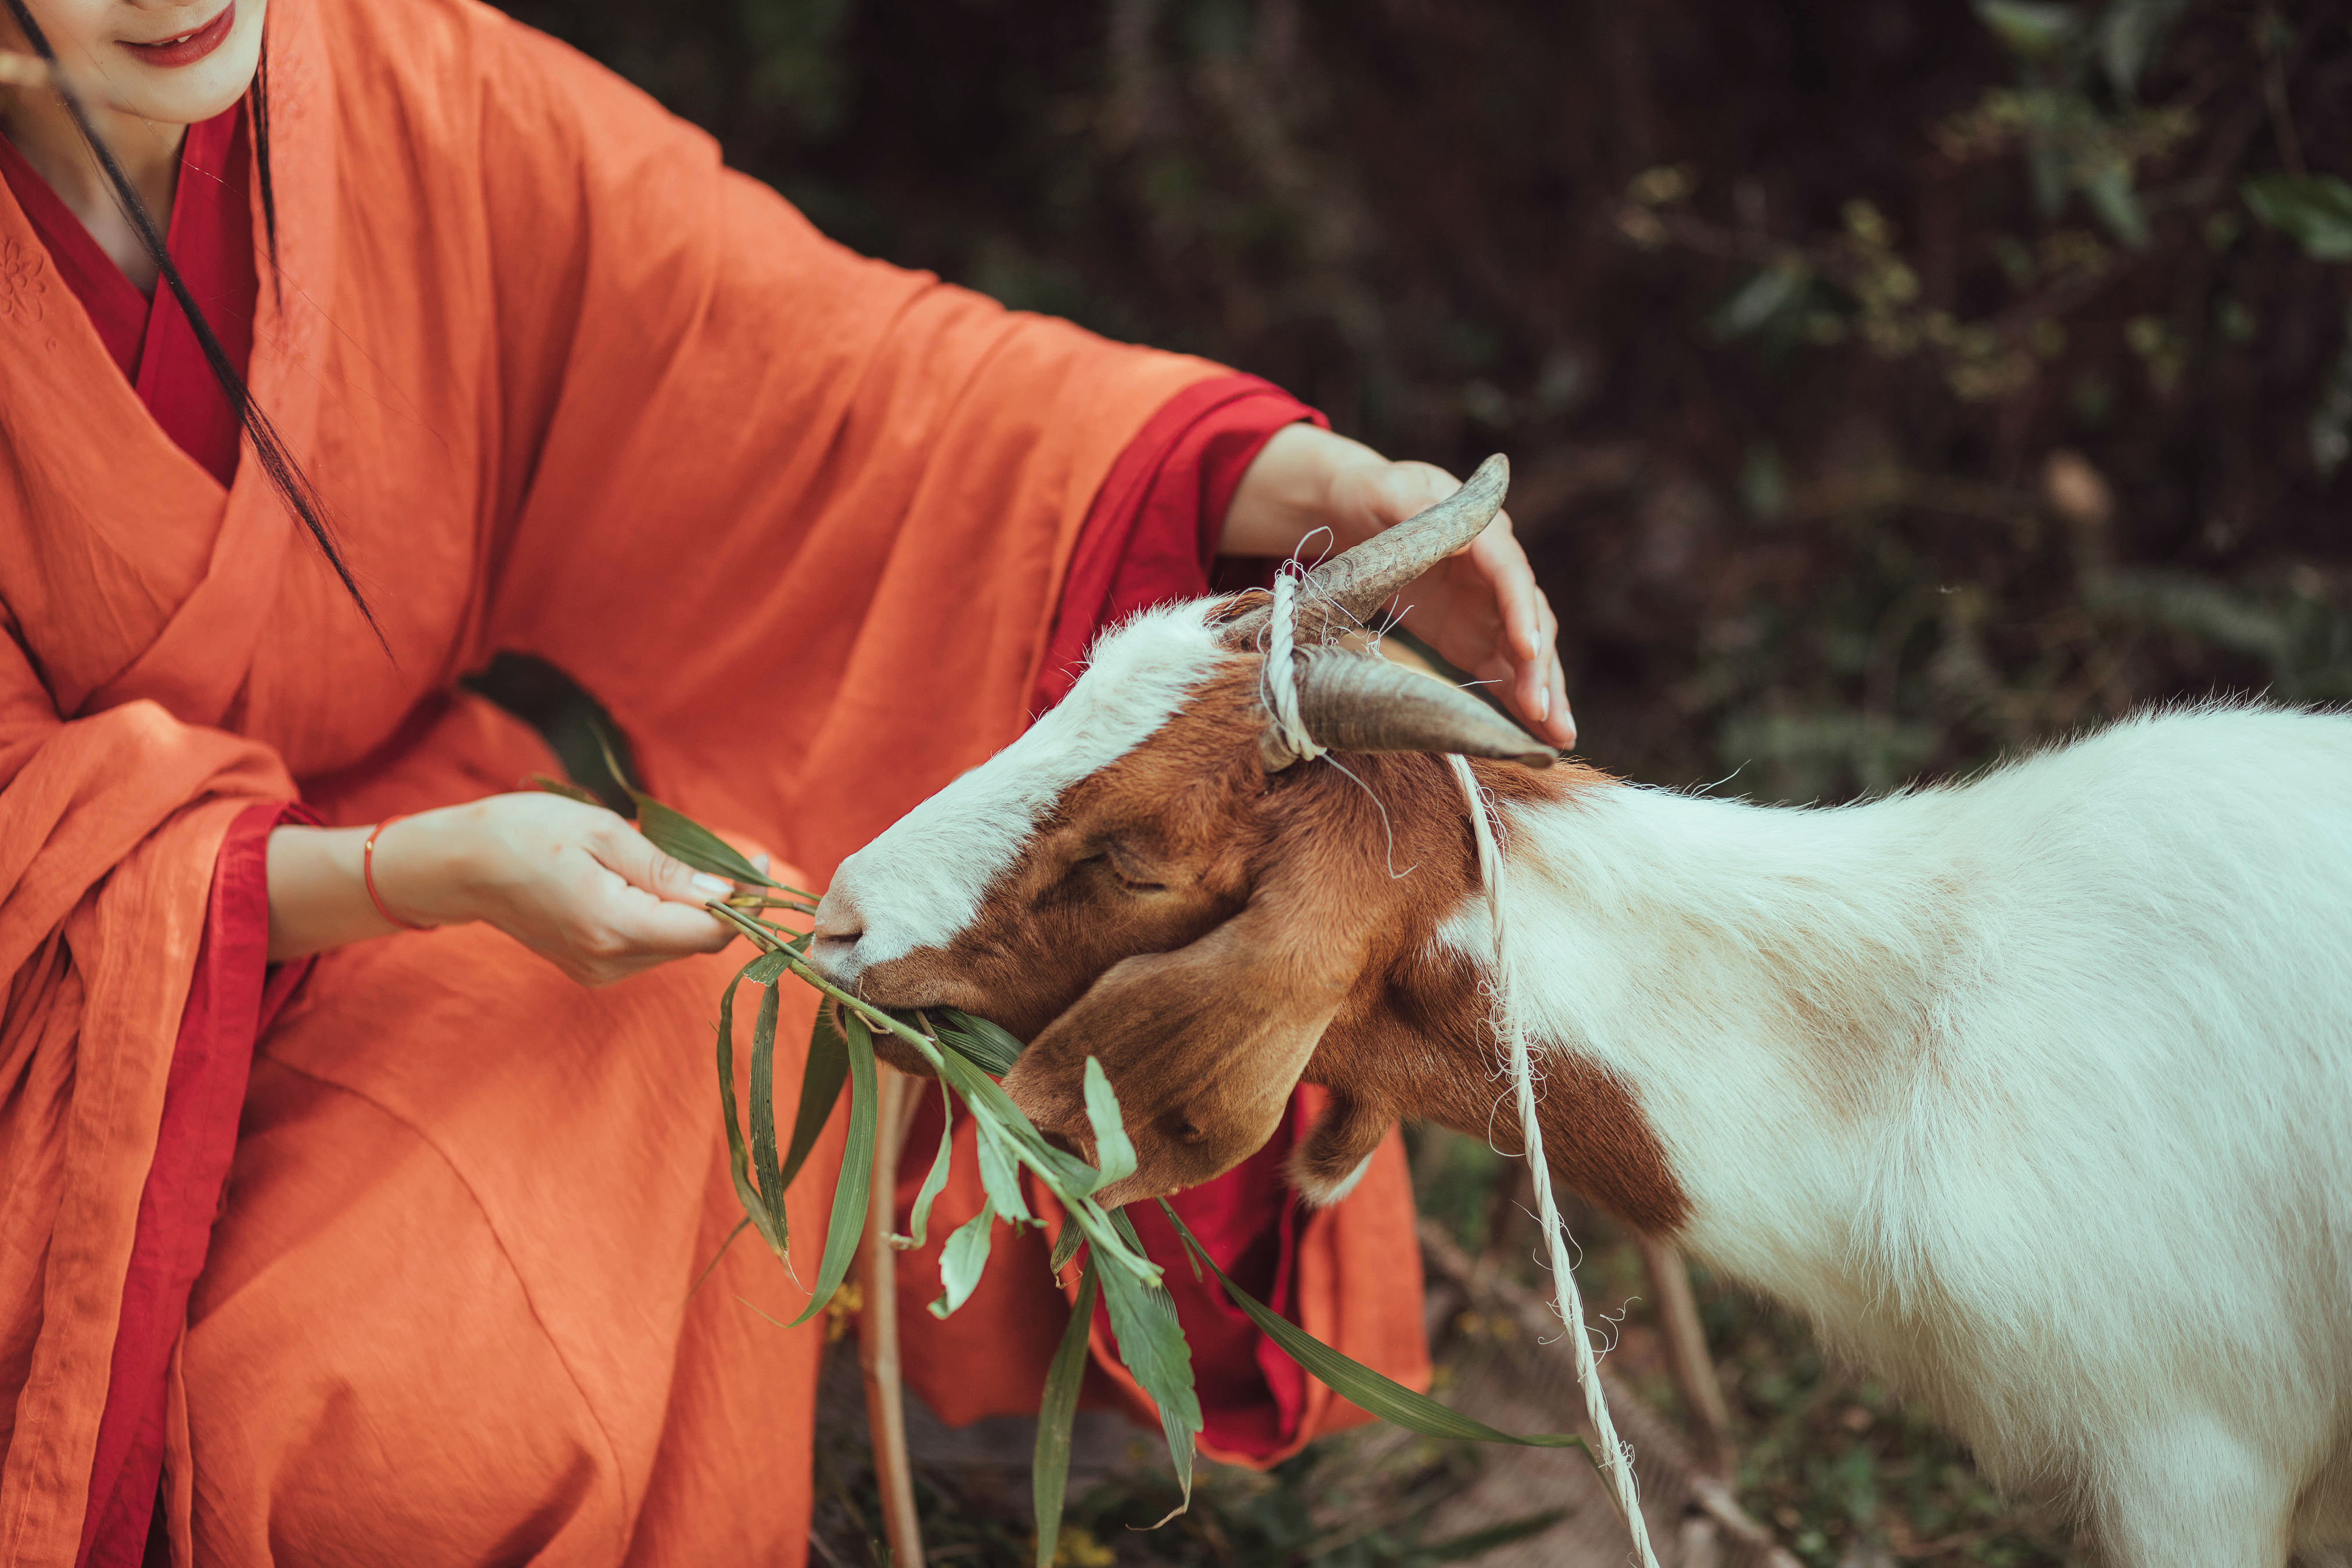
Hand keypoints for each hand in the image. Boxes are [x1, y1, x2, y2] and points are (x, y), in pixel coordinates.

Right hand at [267, 793, 742, 983]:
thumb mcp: (604, 833)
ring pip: (676, 944)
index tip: (758, 862)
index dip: (744, 901)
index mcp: (616, 927)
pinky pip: (649, 945)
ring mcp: (600, 971)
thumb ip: (669, 869)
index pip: (709, 933)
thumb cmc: (526, 833)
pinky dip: (660, 916)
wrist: (458, 865)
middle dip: (719, 899)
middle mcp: (611, 962)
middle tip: (720, 852)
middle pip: (697, 941)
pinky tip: (638, 883)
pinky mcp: (593, 969)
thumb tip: (728, 893)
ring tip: (661, 861)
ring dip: (688, 906)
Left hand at [1219, 424, 1573, 747]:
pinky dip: (1518, 703)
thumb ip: (1418, 511)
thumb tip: (1454, 532)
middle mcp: (1497, 572)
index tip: (1527, 652)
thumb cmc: (1374, 496)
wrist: (1357, 513)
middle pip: (1530, 620)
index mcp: (1482, 533)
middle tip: (1545, 714)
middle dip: (1540, 668)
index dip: (1521, 612)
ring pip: (1527, 653)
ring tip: (1558, 739)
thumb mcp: (1388, 493)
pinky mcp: (1472, 637)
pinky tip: (1536, 736)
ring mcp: (1488, 608)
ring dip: (1542, 694)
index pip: (1511, 574)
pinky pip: (1503, 671)